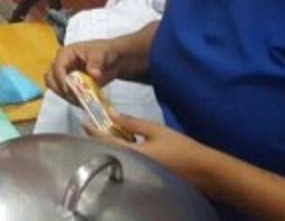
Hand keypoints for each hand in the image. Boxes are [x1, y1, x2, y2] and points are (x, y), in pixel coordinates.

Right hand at [45, 39, 122, 103]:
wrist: (113, 60)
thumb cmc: (105, 52)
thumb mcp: (101, 54)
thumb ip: (96, 62)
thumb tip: (93, 74)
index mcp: (66, 53)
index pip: (57, 66)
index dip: (60, 78)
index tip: (68, 90)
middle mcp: (62, 64)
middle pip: (50, 77)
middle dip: (59, 89)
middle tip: (72, 97)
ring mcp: (65, 75)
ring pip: (55, 87)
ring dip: (65, 96)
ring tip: (79, 102)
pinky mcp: (70, 85)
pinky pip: (66, 94)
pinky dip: (72, 99)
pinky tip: (82, 104)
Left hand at [83, 111, 217, 190]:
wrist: (201, 170)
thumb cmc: (180, 148)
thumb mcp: (155, 130)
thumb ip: (132, 122)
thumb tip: (111, 113)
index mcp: (132, 154)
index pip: (106, 141)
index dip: (93, 130)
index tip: (83, 120)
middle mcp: (130, 165)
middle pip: (107, 149)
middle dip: (98, 137)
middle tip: (91, 123)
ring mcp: (136, 170)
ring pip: (116, 154)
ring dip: (108, 142)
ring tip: (102, 128)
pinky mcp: (143, 172)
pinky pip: (125, 159)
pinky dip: (120, 148)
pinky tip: (121, 140)